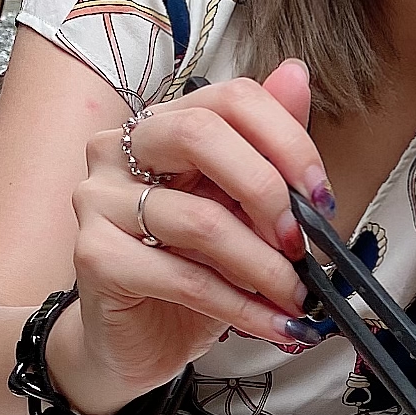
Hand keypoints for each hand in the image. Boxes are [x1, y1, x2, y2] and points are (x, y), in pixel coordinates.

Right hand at [52, 60, 332, 414]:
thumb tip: (296, 75)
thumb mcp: (238, 209)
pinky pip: (186, 278)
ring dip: (265, 267)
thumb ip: (266, 149)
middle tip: (301, 243)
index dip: (286, 142)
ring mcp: (98, 199)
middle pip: (202, 134)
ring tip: (296, 297)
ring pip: (202, 220)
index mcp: (162, 126)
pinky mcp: (95, 256)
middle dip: (268, 191)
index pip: (230, 99)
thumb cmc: (188, 271)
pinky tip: (273, 323)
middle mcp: (119, 149)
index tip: (320, 197)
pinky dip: (243, 307)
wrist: (136, 340)